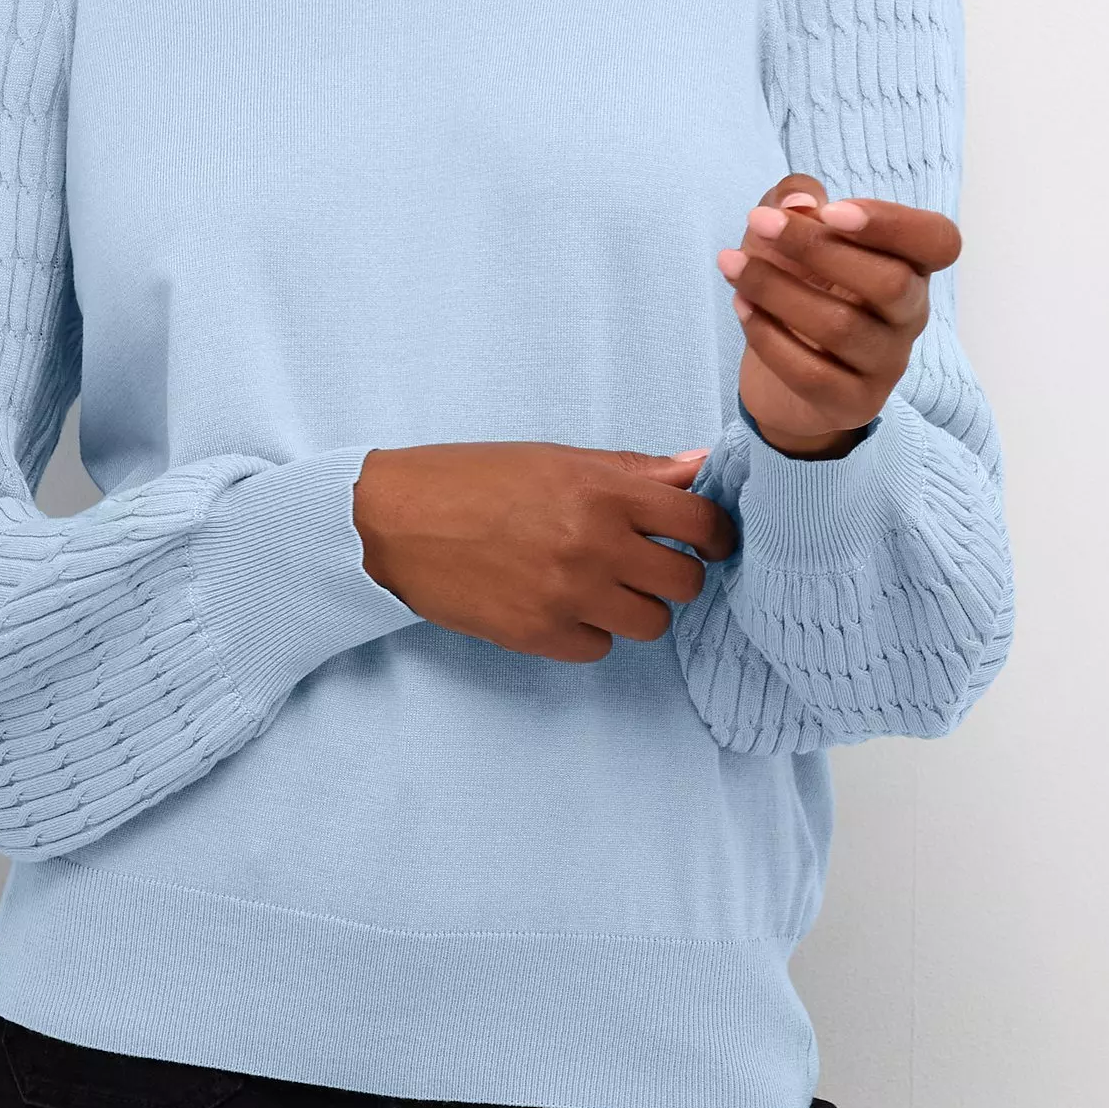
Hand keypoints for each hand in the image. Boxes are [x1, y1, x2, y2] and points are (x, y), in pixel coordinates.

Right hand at [353, 442, 735, 662]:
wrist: (393, 521)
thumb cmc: (471, 480)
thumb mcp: (556, 460)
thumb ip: (633, 472)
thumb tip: (698, 467)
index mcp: (603, 491)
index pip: (701, 523)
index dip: (715, 536)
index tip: (708, 542)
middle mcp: (593, 544)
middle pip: (685, 583)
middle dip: (675, 576)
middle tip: (648, 566)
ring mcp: (567, 595)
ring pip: (650, 624)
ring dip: (634, 608)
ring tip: (599, 587)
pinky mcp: (538, 635)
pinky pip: (599, 648)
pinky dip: (588, 631)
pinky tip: (559, 605)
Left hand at [715, 175, 961, 458]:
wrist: (781, 380)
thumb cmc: (800, 287)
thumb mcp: (792, 230)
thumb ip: (795, 199)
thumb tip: (799, 203)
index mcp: (911, 265)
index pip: (939, 242)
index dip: (893, 223)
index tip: (832, 210)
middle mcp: (911, 314)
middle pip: (891, 282)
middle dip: (817, 247)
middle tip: (759, 223)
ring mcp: (887, 364)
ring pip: (843, 326)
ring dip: (777, 289)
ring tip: (732, 266)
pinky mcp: (854, 404)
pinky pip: (812, 373)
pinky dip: (768, 336)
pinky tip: (741, 306)